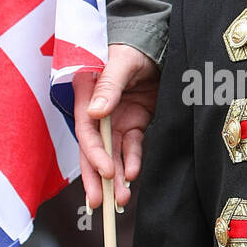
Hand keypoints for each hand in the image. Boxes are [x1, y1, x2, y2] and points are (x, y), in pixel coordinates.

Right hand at [73, 45, 159, 208]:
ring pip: (112, 153)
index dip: (94, 153)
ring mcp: (115, 117)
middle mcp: (97, 109)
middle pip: (93, 149)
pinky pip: (131, 146)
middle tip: (99, 204)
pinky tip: (133, 177)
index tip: (106, 172)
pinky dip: (132, 162)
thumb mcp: (123, 61)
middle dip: (96, 177)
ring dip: (115, 177)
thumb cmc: (135, 45)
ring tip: (120, 200)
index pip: (86, 130)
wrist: (159, 41)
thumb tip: (96, 112)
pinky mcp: (133, 121)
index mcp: (86, 93)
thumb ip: (109, 85)